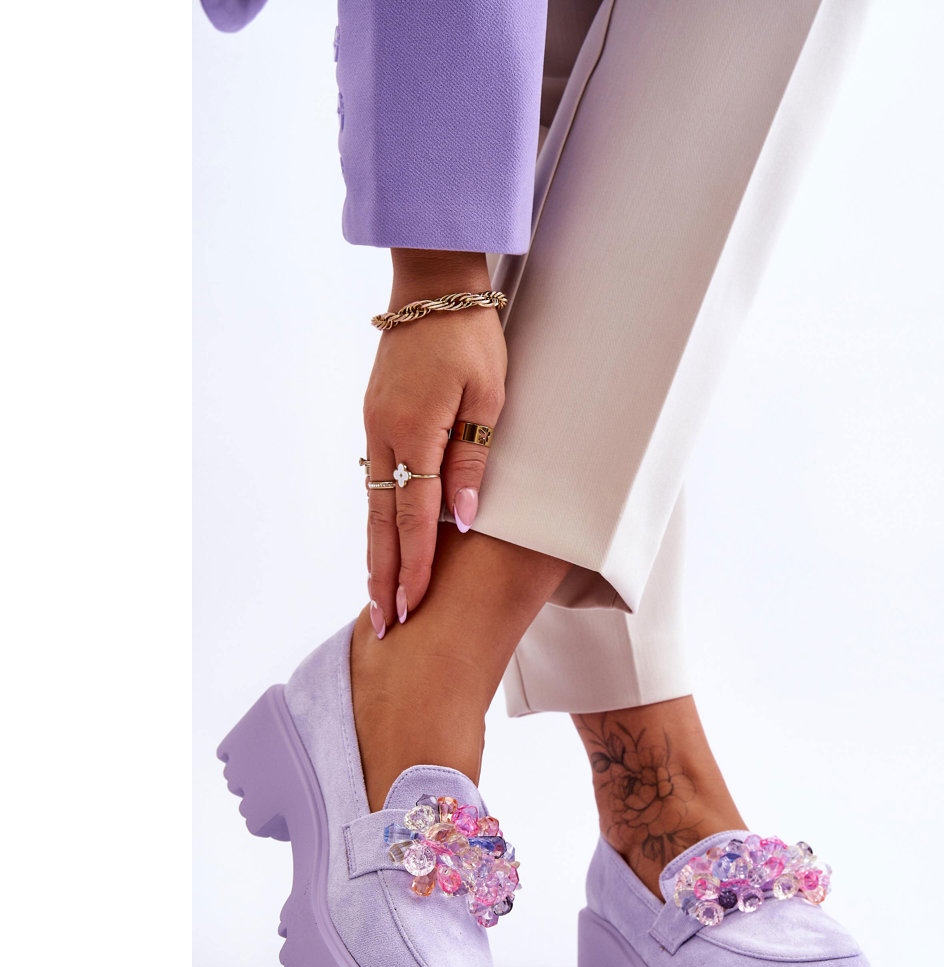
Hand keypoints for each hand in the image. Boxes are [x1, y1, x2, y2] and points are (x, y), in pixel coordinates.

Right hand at [363, 248, 506, 634]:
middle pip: (382, 520)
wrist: (434, 288)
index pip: (415, 514)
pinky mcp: (376, 419)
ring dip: (377, 551)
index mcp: (415, 431)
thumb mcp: (488, 399)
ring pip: (373, 503)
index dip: (414, 564)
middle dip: (383, 573)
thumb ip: (472, 461)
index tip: (411, 604)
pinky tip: (382, 541)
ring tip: (379, 594)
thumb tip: (463, 521)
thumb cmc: (471, 339)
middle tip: (383, 621)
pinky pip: (376, 480)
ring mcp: (374, 427)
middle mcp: (385, 435)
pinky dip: (379, 518)